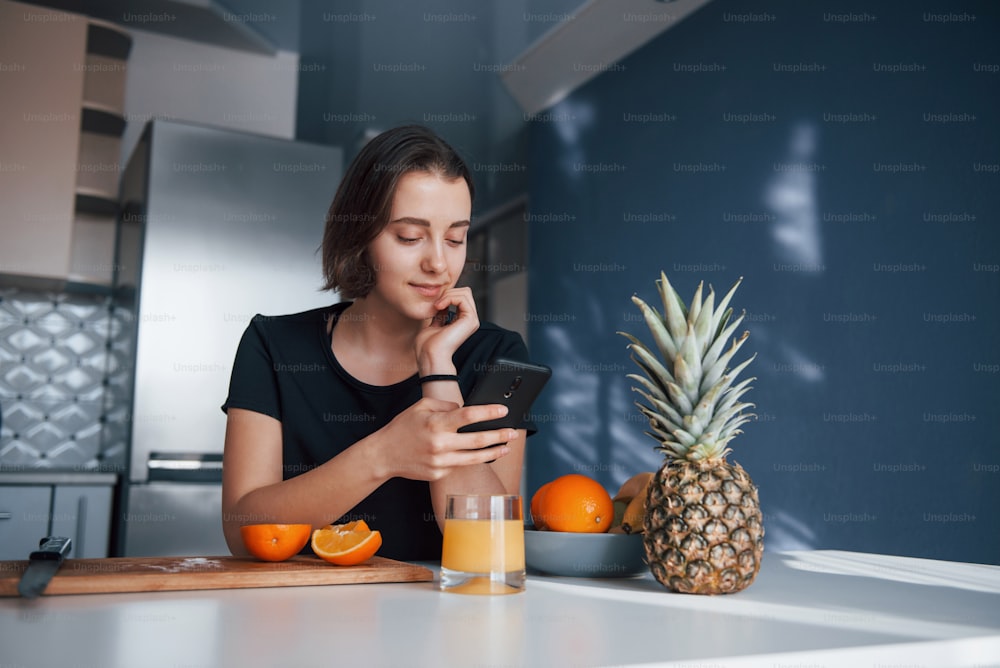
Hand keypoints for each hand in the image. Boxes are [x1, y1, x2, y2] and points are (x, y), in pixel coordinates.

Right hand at [376, 397, 516, 481]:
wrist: (384, 455)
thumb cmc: (403, 427)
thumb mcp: (421, 407)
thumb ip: (445, 406)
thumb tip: (465, 409)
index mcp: (436, 423)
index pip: (469, 416)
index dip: (489, 412)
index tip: (503, 409)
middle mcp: (440, 444)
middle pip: (478, 440)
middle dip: (500, 435)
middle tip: (513, 431)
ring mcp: (440, 461)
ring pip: (475, 458)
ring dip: (494, 452)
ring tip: (506, 446)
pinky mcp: (439, 474)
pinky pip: (460, 465)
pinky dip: (473, 459)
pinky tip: (483, 455)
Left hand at [414, 287, 478, 374]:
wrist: (430, 356)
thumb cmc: (428, 346)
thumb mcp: (434, 324)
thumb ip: (440, 314)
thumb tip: (442, 304)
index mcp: (462, 322)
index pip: (460, 297)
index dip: (446, 295)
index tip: (434, 305)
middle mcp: (469, 320)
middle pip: (465, 292)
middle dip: (448, 292)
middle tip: (436, 303)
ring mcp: (472, 320)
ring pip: (465, 292)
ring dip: (448, 294)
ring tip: (437, 305)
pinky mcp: (470, 319)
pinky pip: (463, 298)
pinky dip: (449, 298)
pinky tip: (440, 306)